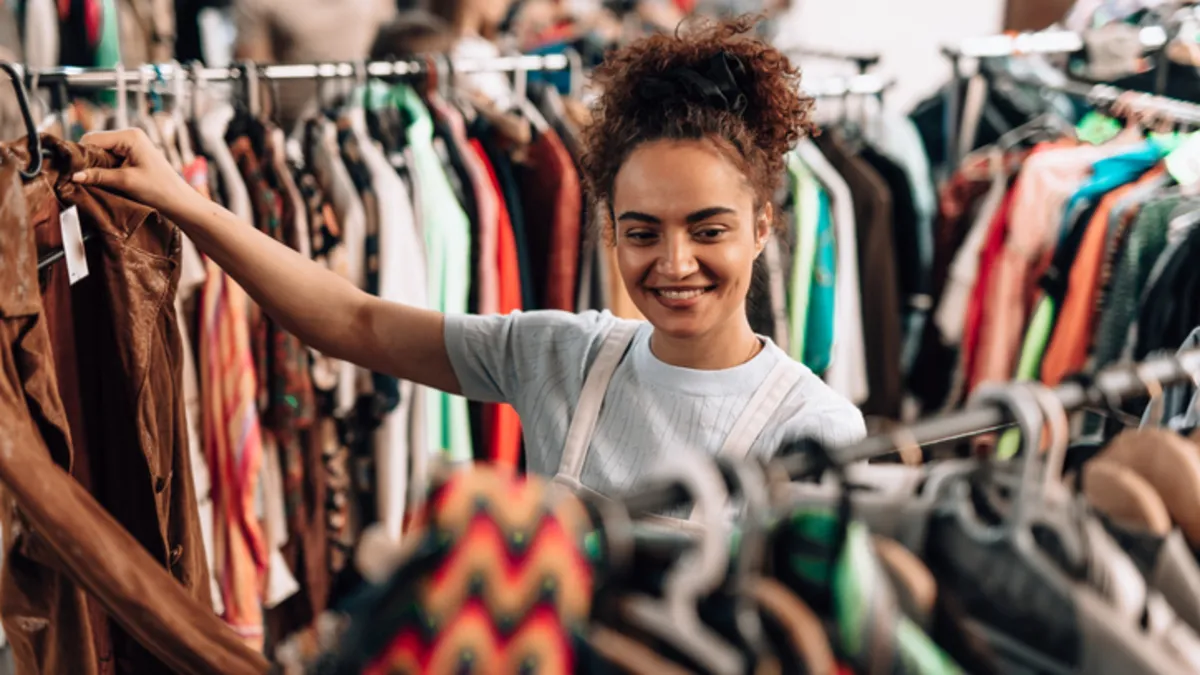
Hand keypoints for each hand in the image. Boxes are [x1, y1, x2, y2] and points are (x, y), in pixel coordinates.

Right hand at [71, 128, 196, 216]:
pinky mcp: (132, 154)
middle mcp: (130, 135)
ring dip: (95, 165)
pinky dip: (103, 168)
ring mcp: (131, 144)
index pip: (92, 138)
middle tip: (79, 177)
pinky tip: (101, 179)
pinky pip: (109, 158)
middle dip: (87, 160)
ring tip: (91, 180)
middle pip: (95, 143)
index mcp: (130, 135)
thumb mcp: (126, 182)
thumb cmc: (159, 190)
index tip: (71, 170)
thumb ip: (99, 176)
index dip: (80, 154)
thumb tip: (74, 175)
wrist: (180, 201)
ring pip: (100, 151)